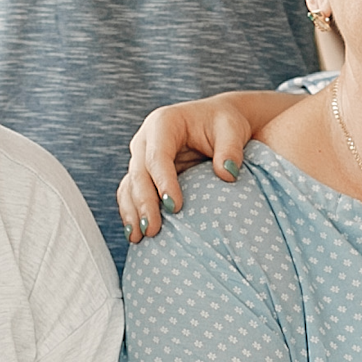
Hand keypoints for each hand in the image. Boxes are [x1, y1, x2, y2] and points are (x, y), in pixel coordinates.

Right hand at [117, 95, 265, 243]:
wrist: (218, 123)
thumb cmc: (224, 124)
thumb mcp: (231, 129)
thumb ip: (230, 149)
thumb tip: (227, 174)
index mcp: (163, 123)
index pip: (157, 156)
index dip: (163, 182)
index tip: (173, 207)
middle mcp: (145, 140)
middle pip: (138, 174)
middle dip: (144, 203)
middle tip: (152, 230)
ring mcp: (141, 158)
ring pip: (129, 186)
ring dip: (132, 213)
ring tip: (138, 238)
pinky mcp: (144, 174)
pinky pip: (130, 194)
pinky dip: (132, 213)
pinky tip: (135, 234)